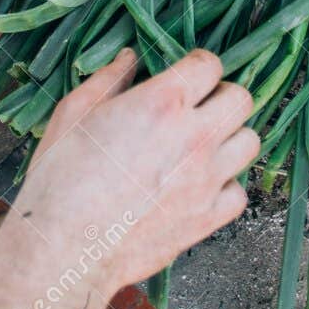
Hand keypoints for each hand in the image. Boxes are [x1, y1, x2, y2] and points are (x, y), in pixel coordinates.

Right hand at [0, 48, 257, 308]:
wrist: (65, 250)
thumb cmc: (59, 180)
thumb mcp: (74, 114)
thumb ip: (108, 80)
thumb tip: (130, 58)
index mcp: (162, 103)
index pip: (210, 65)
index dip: (199, 66)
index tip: (188, 75)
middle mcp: (194, 137)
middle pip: (241, 100)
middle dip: (222, 97)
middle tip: (199, 108)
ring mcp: (206, 179)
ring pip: (250, 143)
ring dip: (229, 139)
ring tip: (202, 147)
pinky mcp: (207, 218)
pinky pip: (239, 193)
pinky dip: (225, 187)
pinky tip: (199, 187)